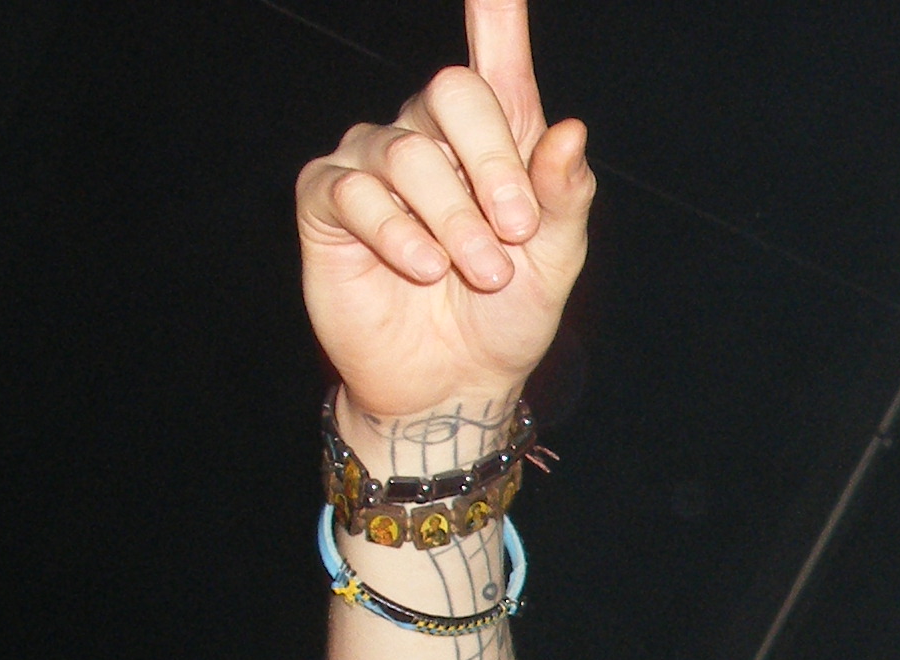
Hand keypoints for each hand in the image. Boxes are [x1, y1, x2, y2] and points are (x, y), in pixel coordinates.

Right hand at [294, 0, 592, 422]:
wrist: (455, 382)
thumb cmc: (506, 314)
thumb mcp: (555, 260)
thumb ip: (563, 194)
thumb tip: (569, 130)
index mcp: (494, 140)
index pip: (494, 61)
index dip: (496, 16)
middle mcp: (429, 135)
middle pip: (451, 92)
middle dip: (492, 164)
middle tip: (516, 231)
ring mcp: (374, 162)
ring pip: (408, 153)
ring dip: (454, 222)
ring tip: (476, 271)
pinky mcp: (329, 200)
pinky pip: (357, 191)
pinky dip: (399, 234)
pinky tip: (424, 269)